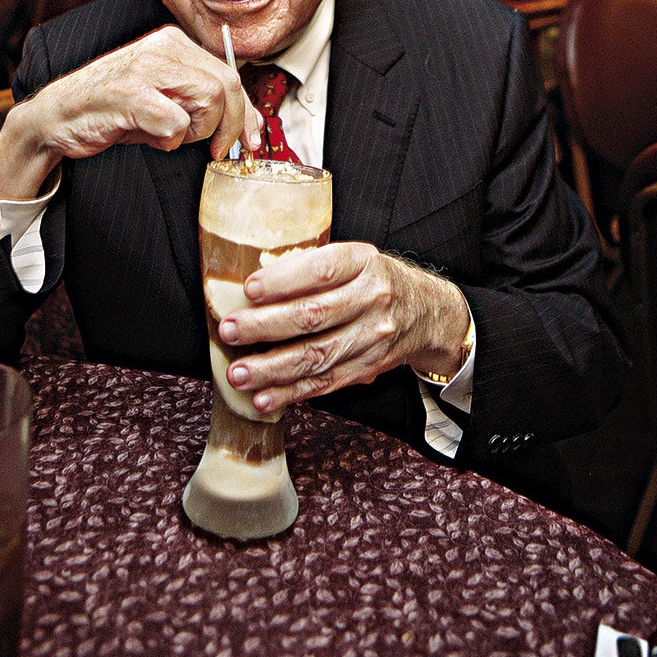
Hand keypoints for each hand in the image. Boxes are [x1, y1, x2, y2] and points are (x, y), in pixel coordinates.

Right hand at [0, 25, 262, 198]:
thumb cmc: (114, 111)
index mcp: (174, 43)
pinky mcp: (131, 94)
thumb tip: (250, 124)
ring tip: (171, 136)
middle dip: (233, 125)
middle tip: (219, 151)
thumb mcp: (166, 101)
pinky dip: (169, 141)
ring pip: (210, 99)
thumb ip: (204, 104)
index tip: (251, 140)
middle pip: (227, 84)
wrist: (57, 118)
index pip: (230, 73)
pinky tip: (149, 137)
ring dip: (198, 130)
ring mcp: (146, 68)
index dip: (247, 112)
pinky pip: (177, 123)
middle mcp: (163, 47)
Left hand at [217, 243, 470, 413]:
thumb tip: (254, 287)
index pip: (322, 269)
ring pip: (317, 356)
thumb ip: (311, 267)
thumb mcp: (353, 258)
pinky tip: (264, 398)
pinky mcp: (367, 367)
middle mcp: (371, 299)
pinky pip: (326, 383)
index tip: (249, 289)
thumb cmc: (373, 279)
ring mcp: (372, 337)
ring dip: (272, 369)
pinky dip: (292, 394)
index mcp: (363, 262)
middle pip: (314, 316)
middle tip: (229, 331)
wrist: (427, 312)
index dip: (283, 280)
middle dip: (266, 327)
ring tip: (238, 373)